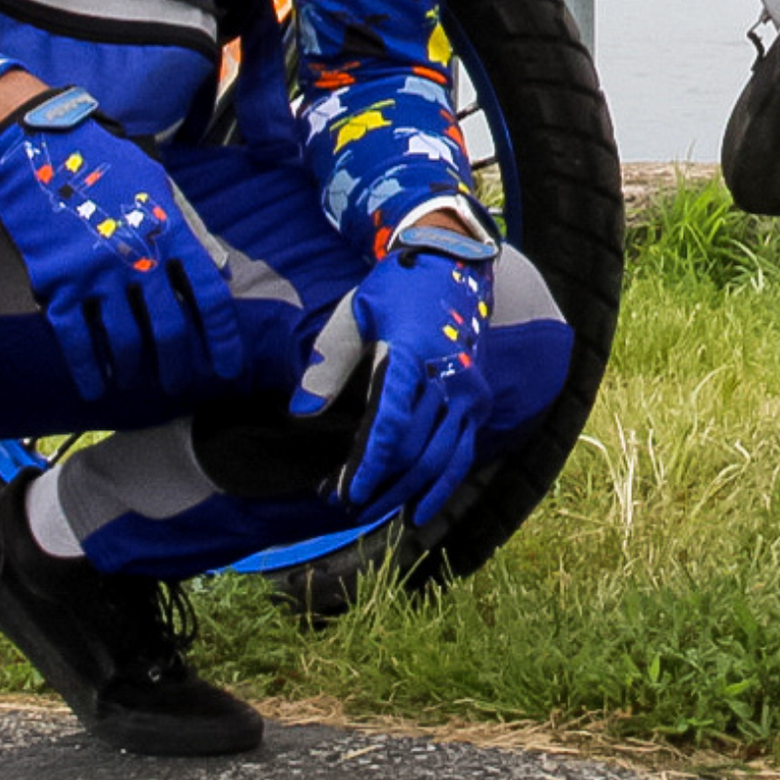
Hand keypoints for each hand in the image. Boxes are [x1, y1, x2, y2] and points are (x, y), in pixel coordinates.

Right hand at [0, 85, 241, 399]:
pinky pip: (76, 341)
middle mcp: (138, 258)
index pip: (208, 296)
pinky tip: (95, 387)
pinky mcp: (57, 284)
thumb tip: (217, 271)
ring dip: (135, 369)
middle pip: (169, 328)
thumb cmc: (106, 166)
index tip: (228, 366)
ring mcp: (96, 274)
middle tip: (178, 383)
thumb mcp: (158, 187)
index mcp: (169, 233)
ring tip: (137, 380)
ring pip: (125, 341)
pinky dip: (87, 370)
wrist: (42, 150)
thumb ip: (188, 230)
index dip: (222, 337)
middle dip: (177, 364)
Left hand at [289, 221, 496, 525]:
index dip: (368, 465)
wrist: (452, 266)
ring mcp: (468, 392)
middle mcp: (447, 378)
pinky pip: (462, 453)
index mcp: (411, 355)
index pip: (391, 424)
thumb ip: (327, 365)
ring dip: (406, 492)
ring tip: (376, 513)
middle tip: (345, 505)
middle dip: (379, 484)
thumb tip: (300, 415)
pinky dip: (442, 487)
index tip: (344, 493)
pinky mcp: (479, 400)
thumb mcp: (352, 314)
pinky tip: (420, 513)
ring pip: (438, 459)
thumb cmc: (394, 289)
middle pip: (412, 449)